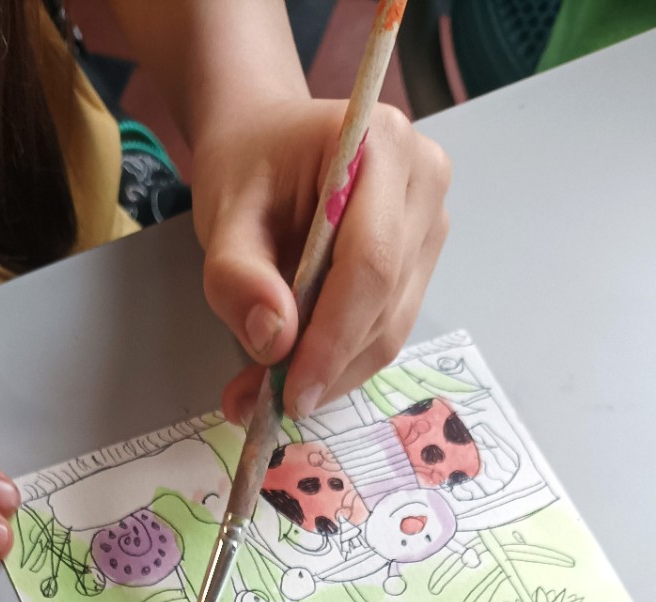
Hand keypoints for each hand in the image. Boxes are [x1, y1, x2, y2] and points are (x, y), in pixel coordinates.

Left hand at [191, 98, 450, 422]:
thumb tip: (273, 342)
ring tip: (267, 395)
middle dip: (326, 364)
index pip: (371, 261)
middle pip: (386, 300)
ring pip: (391, 326)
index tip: (292, 392)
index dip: (334, 336)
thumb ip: (238, 275)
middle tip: (263, 405)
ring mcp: (431, 223)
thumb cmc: (249, 165)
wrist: (268, 141)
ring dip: (332, 372)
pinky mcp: (423, 260)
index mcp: (381, 144)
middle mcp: (424, 181)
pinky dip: (340, 361)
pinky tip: (297, 373)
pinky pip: (387, 327)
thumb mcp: (224, 212)